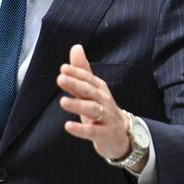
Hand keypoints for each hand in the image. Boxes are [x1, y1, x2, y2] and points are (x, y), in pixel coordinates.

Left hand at [57, 44, 129, 160]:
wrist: (123, 136)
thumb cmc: (101, 109)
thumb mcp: (91, 90)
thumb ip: (82, 70)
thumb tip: (76, 46)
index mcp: (99, 88)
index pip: (87, 78)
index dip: (76, 73)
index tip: (63, 69)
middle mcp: (103, 100)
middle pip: (89, 91)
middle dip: (75, 84)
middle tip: (60, 79)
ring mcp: (107, 117)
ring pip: (92, 109)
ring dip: (77, 105)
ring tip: (62, 102)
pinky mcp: (106, 134)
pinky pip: (93, 131)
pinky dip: (81, 129)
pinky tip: (68, 126)